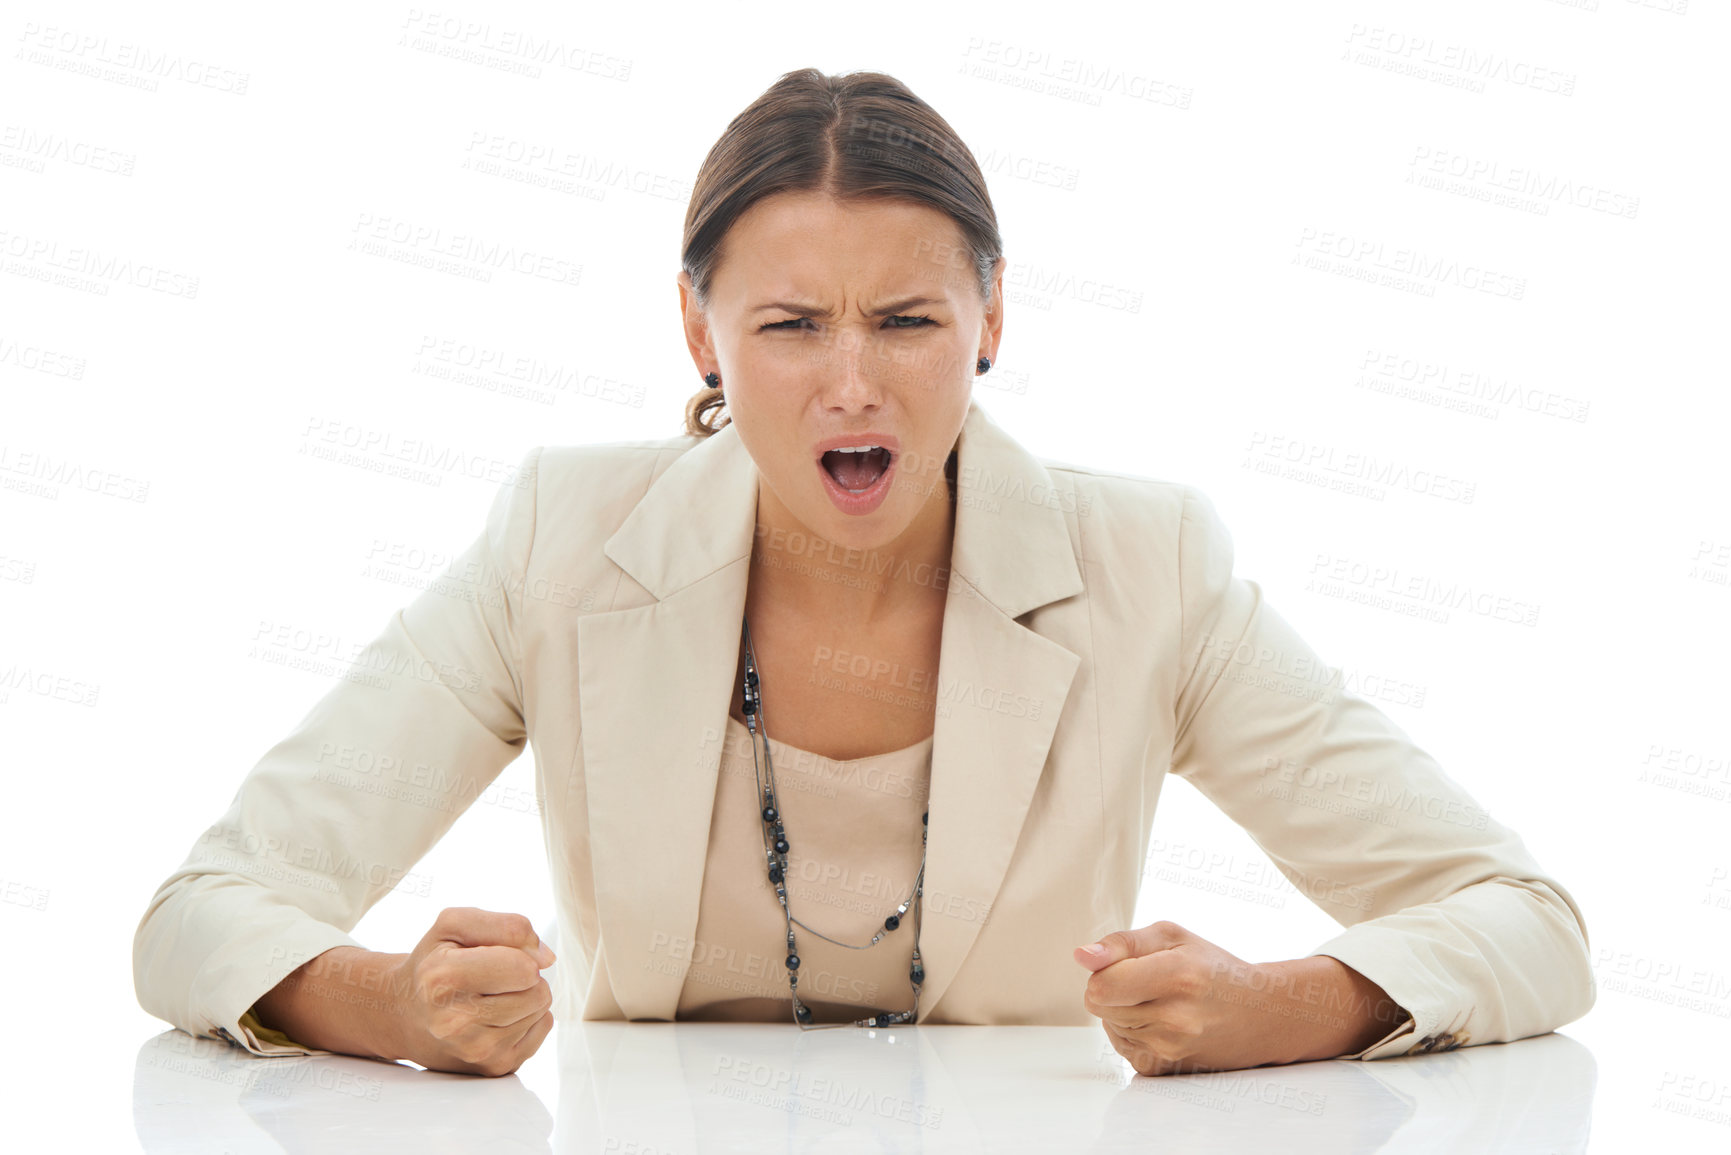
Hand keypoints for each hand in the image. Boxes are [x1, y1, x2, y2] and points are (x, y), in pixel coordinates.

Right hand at [386, 907, 556, 1076]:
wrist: (404, 1014)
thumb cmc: (435, 962)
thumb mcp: (454, 924)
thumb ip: (505, 926)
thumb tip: (546, 959)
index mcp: (442, 979)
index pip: (524, 969)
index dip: (521, 953)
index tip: (498, 953)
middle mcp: (455, 1022)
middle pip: (538, 991)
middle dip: (525, 976)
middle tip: (493, 976)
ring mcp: (475, 1050)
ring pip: (542, 1009)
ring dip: (525, 995)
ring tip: (491, 995)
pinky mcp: (493, 1067)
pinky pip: (542, 1028)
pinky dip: (527, 1017)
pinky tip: (497, 1016)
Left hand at [1075, 920, 1290, 1075]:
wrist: (1258, 1015)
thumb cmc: (1213, 968)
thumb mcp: (1171, 937)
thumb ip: (1121, 944)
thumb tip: (1082, 956)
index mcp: (1177, 977)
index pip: (1101, 985)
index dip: (1105, 970)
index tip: (1126, 964)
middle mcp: (1175, 1020)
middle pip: (1098, 1004)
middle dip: (1113, 987)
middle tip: (1149, 980)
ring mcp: (1170, 1050)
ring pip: (1107, 1023)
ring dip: (1122, 1010)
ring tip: (1160, 1000)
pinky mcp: (1163, 1069)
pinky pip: (1120, 1045)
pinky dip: (1131, 1032)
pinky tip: (1161, 1022)